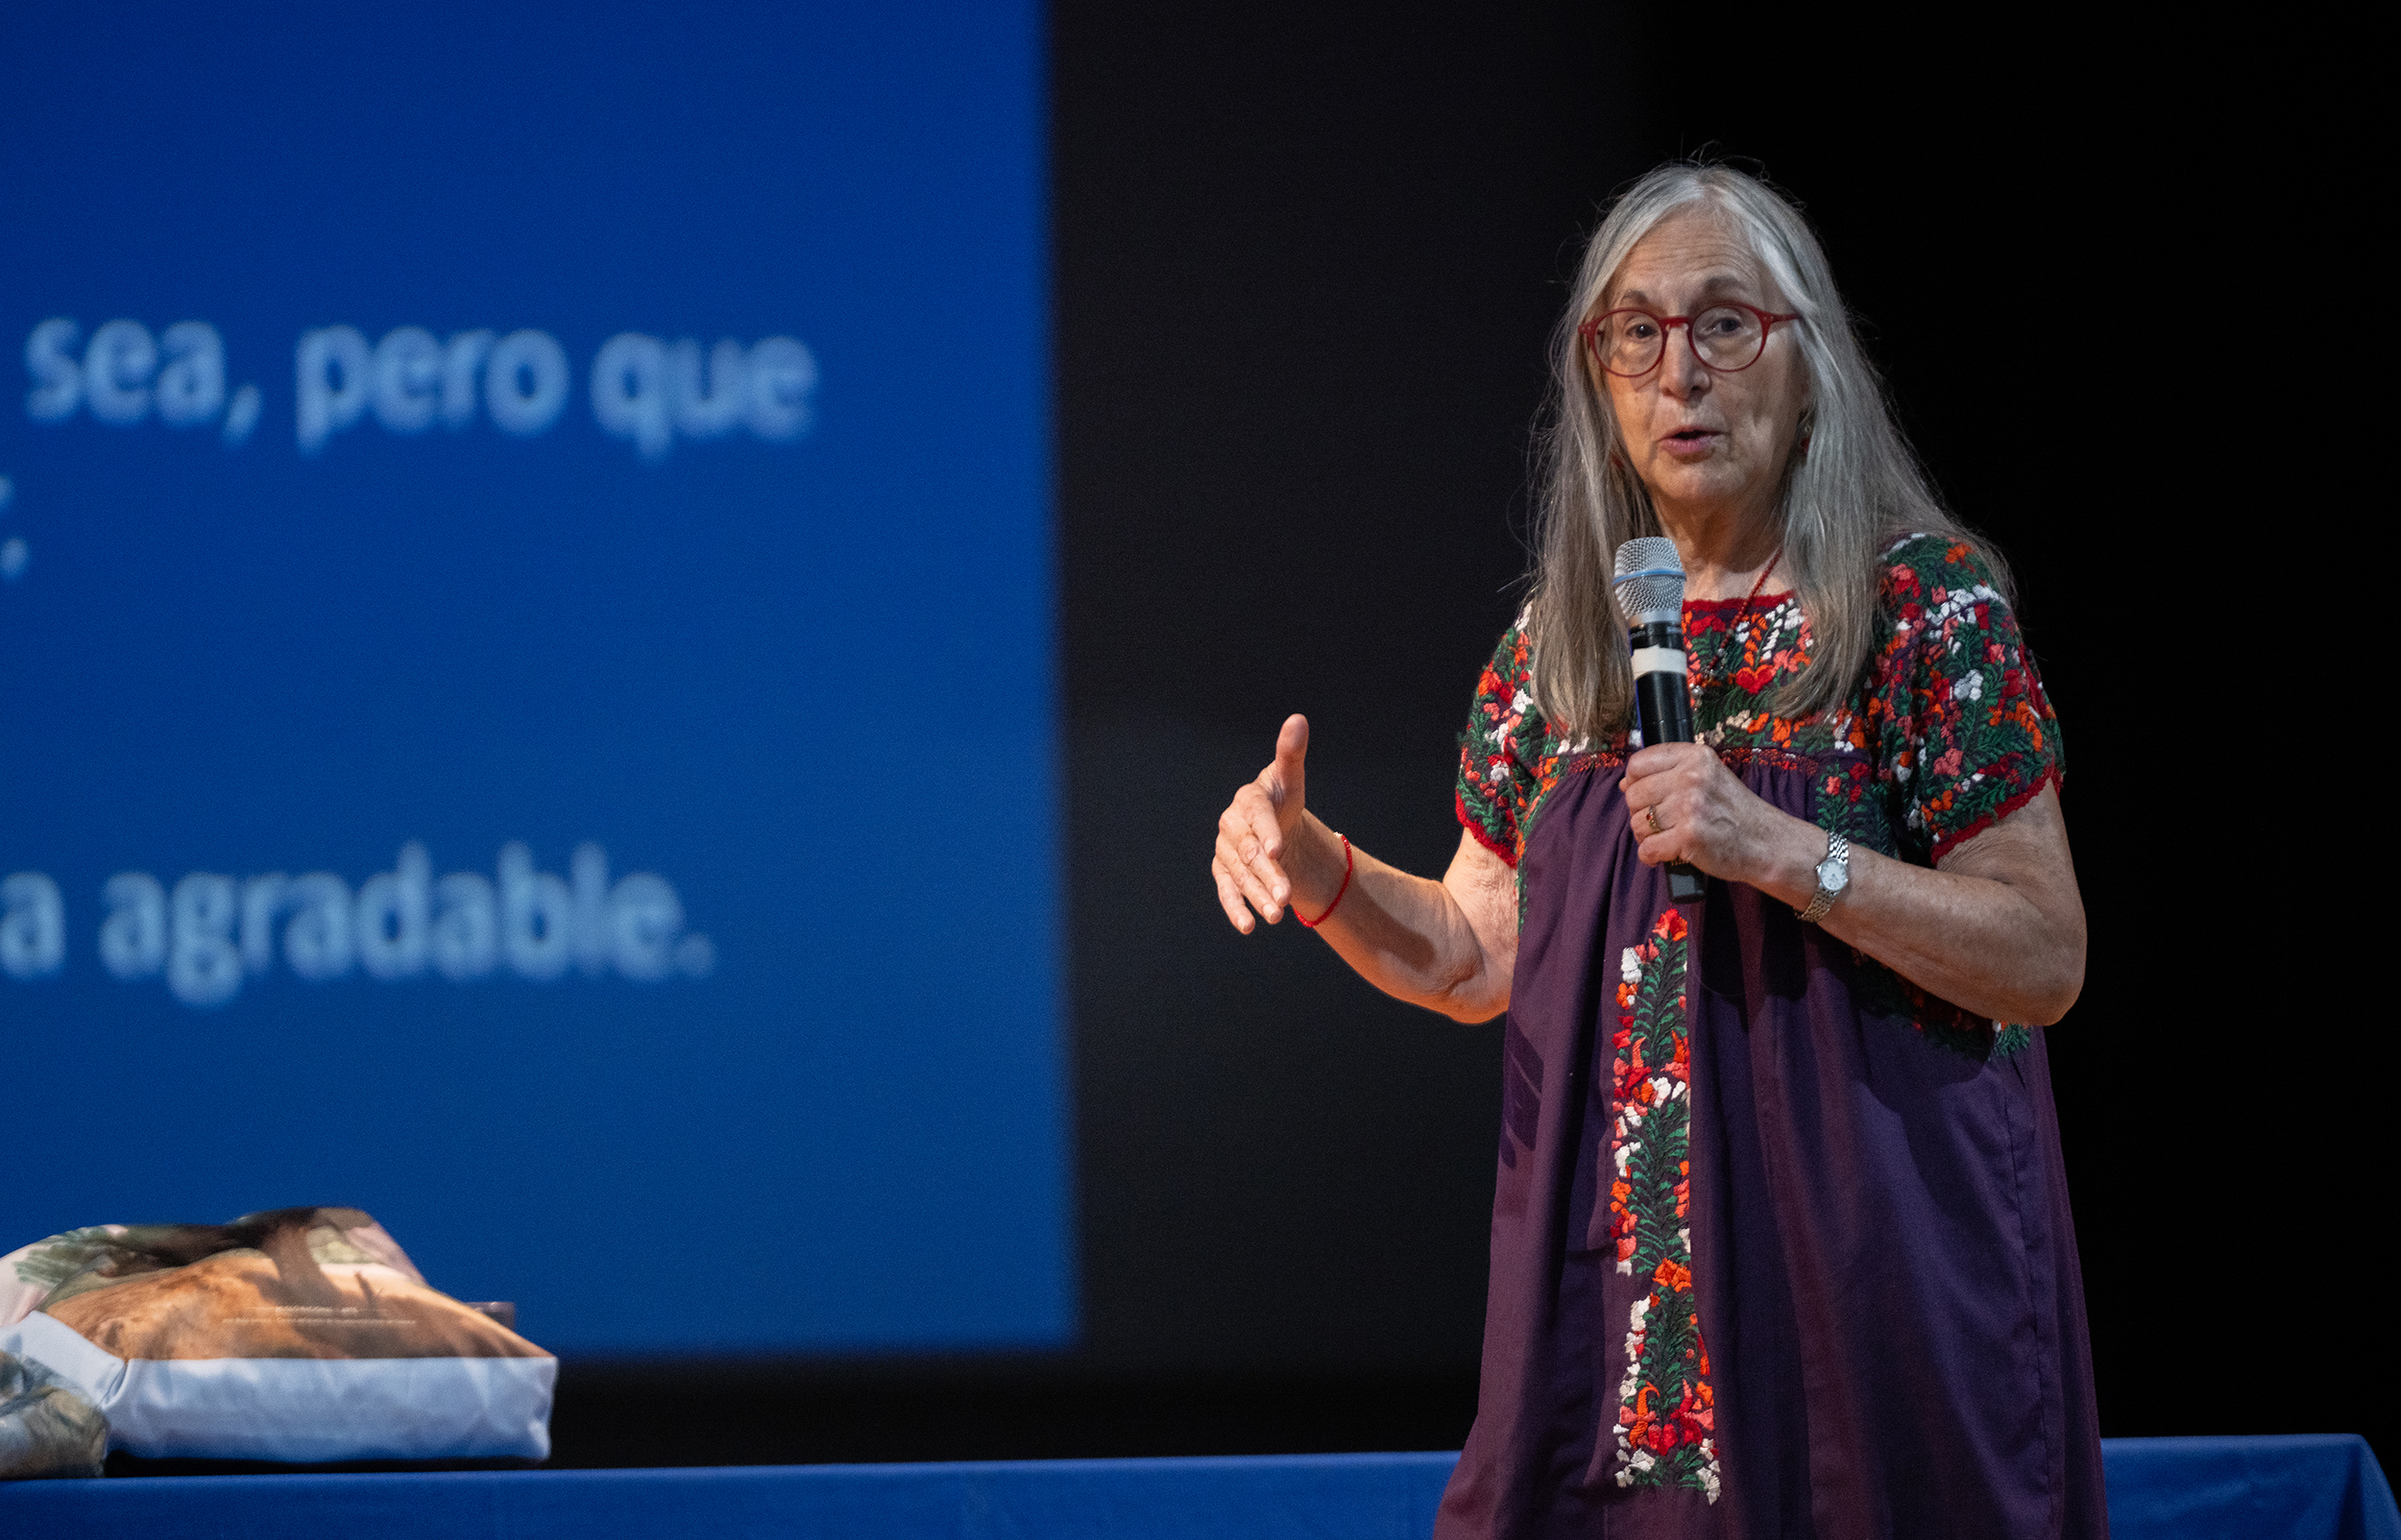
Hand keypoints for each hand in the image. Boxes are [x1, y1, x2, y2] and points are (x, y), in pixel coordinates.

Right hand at [1212, 714, 1315, 932]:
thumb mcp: (1291, 779)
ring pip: (1241, 876)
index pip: (1256, 816)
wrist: (1274, 826)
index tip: (1278, 851)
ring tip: (1276, 916)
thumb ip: (1291, 753)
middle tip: (1285, 897)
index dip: (1266, 833)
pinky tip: (1249, 927)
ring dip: (1256, 897)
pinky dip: (1236, 909)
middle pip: (1250, 853)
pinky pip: (1227, 892)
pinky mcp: (1225, 872)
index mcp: (1248, 800)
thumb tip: (1298, 720)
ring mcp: (1226, 851)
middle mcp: (1232, 826)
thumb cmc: (1283, 800)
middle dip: (1267, 876)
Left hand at [1619, 740, 1808, 885]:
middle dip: (1640, 813)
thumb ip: (1671, 774)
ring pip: (1638, 823)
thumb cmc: (1735, 813)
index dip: (1635, 783)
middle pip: (1634, 795)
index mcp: (1696, 757)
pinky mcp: (1690, 837)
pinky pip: (1647, 848)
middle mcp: (1692, 777)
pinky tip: (1664, 855)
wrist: (1767, 843)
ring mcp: (1691, 806)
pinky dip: (1651, 856)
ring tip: (1666, 839)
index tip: (1647, 796)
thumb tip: (1625, 784)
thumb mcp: (1710, 777)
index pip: (1639, 763)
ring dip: (1646, 837)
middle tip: (1661, 823)